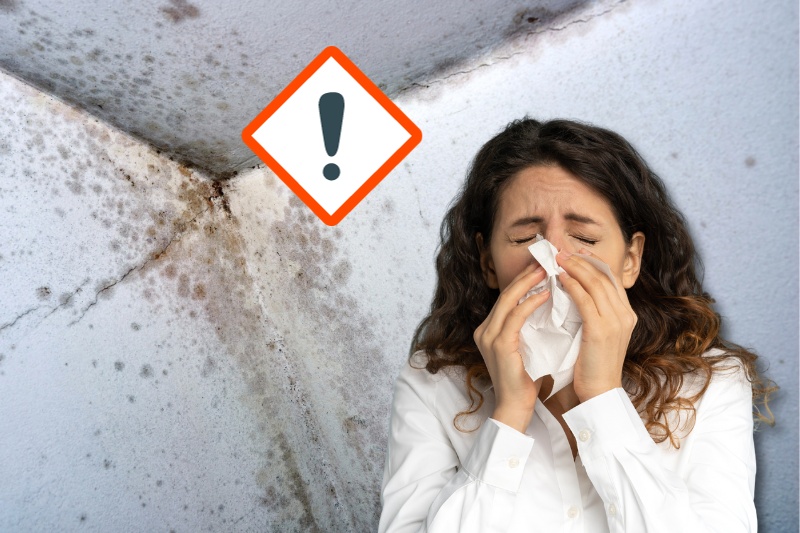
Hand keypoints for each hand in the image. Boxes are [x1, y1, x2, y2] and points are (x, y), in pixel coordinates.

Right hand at [473, 263, 549, 432]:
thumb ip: (528, 328)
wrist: (515, 408)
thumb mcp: (525, 347)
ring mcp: (488, 337)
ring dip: (529, 283)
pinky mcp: (498, 345)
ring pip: (509, 301)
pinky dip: (531, 303)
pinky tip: (546, 293)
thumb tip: (546, 305)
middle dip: (526, 275)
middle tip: (546, 260)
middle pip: (506, 294)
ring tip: (548, 270)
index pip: (507, 298)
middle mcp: (484, 330)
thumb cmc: (525, 381)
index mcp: (489, 330)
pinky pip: (516, 317)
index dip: (524, 280)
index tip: (542, 266)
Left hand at [556, 249, 636, 402]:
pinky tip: (560, 278)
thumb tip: (576, 292)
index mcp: (626, 314)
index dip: (592, 262)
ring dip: (575, 267)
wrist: (599, 393)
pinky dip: (573, 285)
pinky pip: (585, 300)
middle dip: (581, 259)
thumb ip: (594, 313)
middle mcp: (625, 315)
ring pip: (595, 283)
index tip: (575, 251)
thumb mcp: (598, 334)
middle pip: (604, 276)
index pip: (611, 279)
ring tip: (558, 259)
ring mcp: (616, 322)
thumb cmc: (593, 366)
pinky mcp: (601, 330)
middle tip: (561, 250)